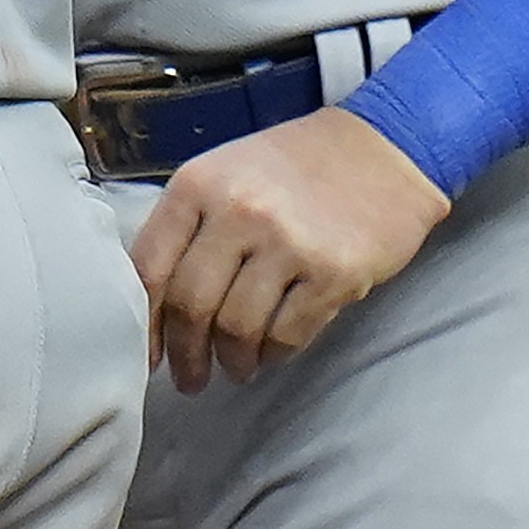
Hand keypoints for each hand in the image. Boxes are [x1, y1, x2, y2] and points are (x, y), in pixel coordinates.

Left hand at [133, 106, 450, 393]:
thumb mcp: (224, 173)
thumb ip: (187, 226)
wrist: (383, 150)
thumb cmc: (294, 166)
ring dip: (231, 360)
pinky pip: (288, 334)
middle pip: (190, 305)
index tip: (147, 356)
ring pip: (237, 327)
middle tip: (188, 379)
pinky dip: (272, 355)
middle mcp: (238, 211)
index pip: (150, 267)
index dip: (144, 323)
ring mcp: (288, 242)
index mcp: (198, 185)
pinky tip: (269, 355)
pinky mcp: (335, 272)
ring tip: (234, 367)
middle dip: (185, 353)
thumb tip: (154, 302)